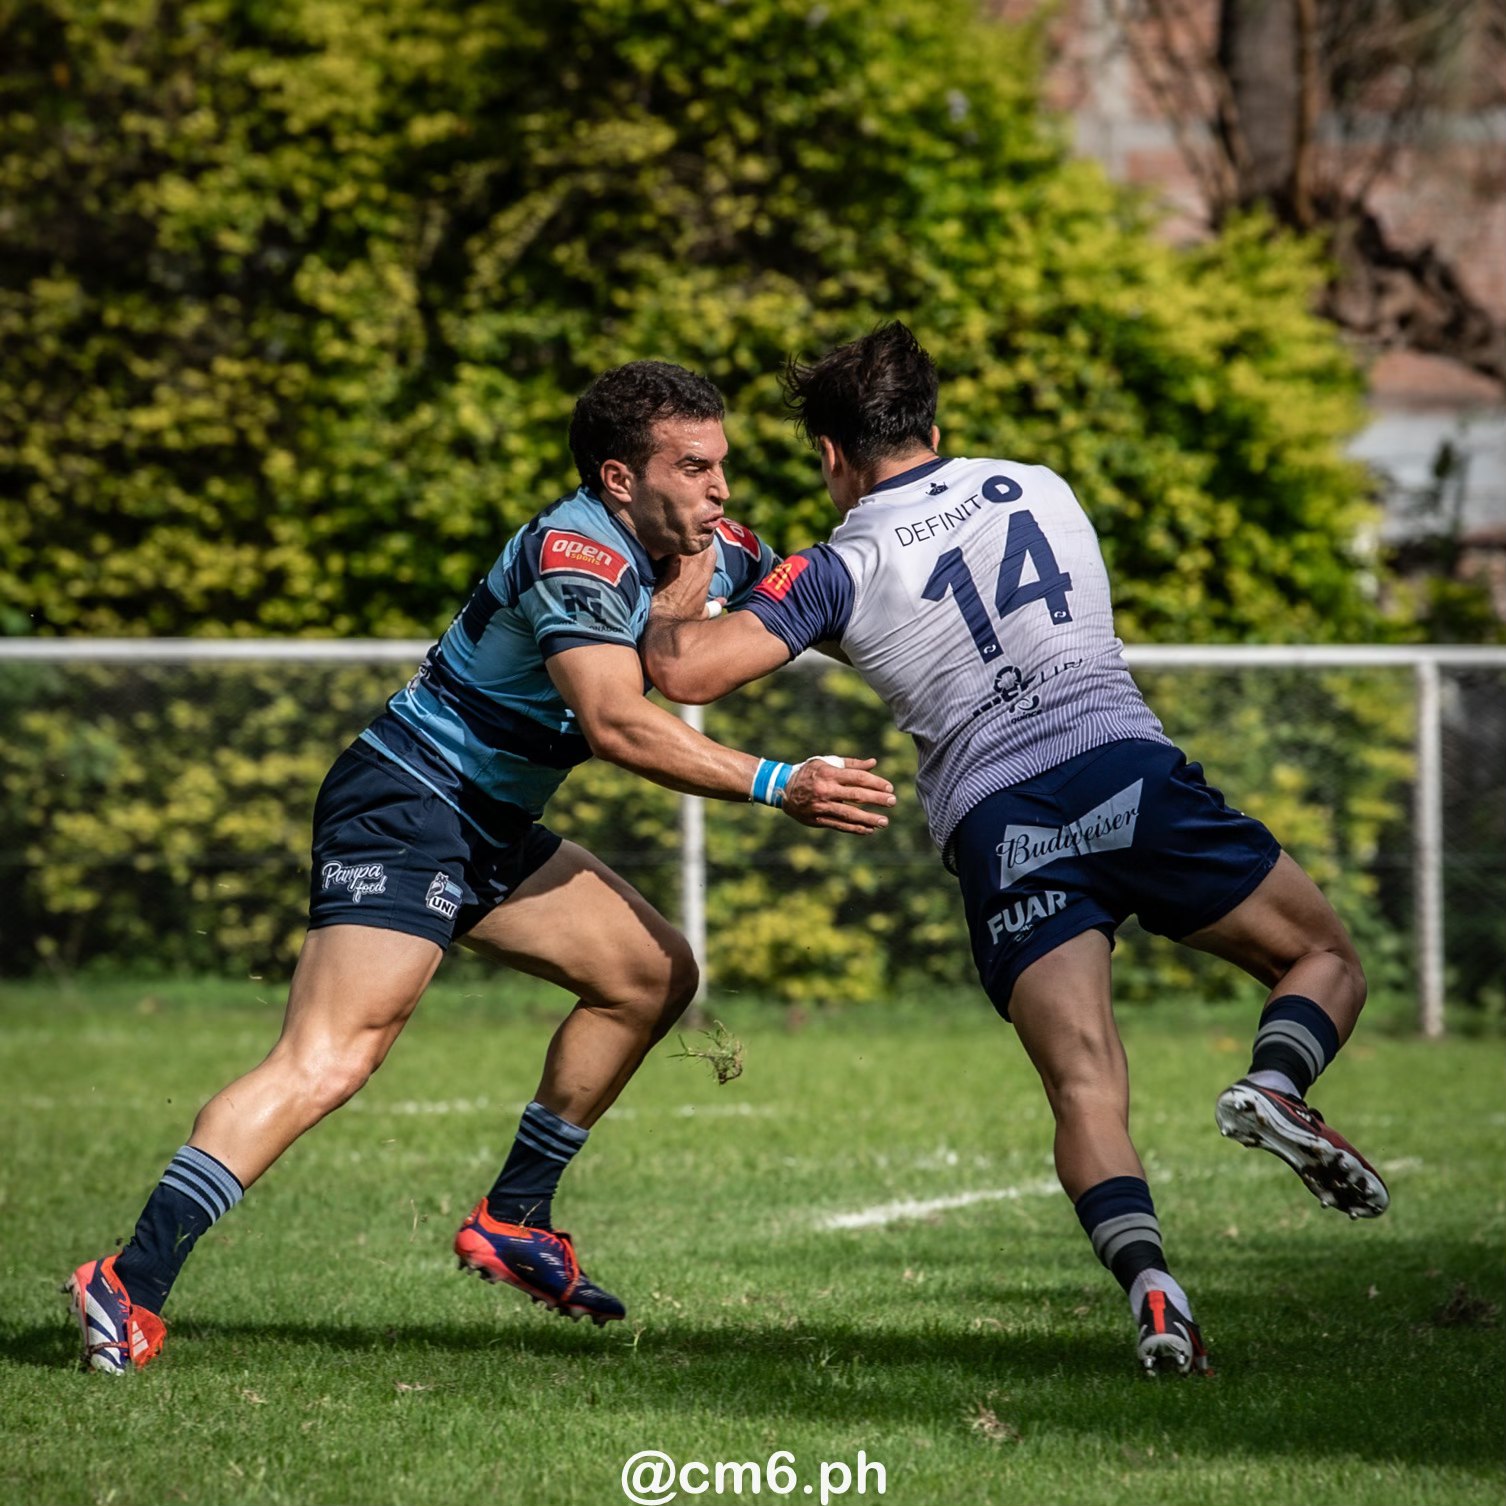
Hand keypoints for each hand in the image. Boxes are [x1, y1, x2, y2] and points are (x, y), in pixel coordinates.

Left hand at [651, 546, 718, 620]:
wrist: (667, 619)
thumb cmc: (684, 618)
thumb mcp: (703, 613)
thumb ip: (715, 606)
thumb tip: (723, 602)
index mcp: (706, 576)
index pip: (711, 551)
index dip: (703, 546)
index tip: (695, 547)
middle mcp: (698, 567)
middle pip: (700, 543)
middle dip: (692, 540)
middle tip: (682, 540)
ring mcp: (684, 565)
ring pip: (687, 543)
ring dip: (680, 542)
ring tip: (672, 542)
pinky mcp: (670, 565)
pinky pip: (672, 548)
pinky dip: (668, 547)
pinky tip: (661, 549)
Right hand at [780, 757, 895, 833]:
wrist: (783, 790)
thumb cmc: (809, 773)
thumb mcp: (826, 763)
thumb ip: (851, 764)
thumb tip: (873, 763)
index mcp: (828, 773)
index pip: (857, 778)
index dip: (875, 783)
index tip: (889, 788)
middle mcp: (825, 790)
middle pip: (856, 795)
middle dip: (876, 799)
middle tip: (892, 801)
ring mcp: (821, 806)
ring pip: (849, 814)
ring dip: (869, 818)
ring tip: (885, 822)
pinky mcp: (818, 819)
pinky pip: (840, 825)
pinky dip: (855, 828)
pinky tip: (869, 830)